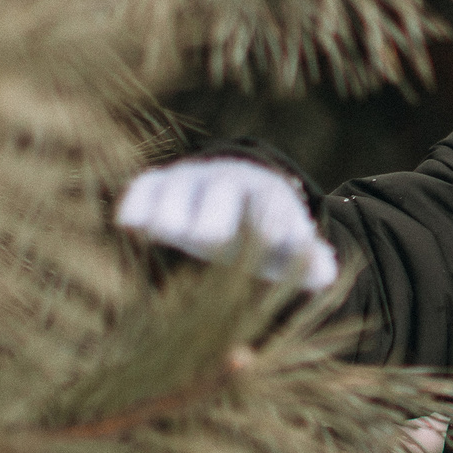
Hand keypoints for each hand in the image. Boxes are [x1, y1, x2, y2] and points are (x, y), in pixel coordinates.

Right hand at [116, 158, 338, 290]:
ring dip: (171, 206)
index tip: (276, 239)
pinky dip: (138, 200)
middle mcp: (226, 182)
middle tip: (209, 235)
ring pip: (180, 187)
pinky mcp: (159, 186)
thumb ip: (309, 260)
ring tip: (160, 230)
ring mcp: (191, 180)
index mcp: (265, 196)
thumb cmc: (261, 228)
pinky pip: (146, 185)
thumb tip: (326, 272)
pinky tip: (127, 223)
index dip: (273, 222)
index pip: (272, 206)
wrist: (228, 192)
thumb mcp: (288, 244)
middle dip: (216, 213)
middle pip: (220, 192)